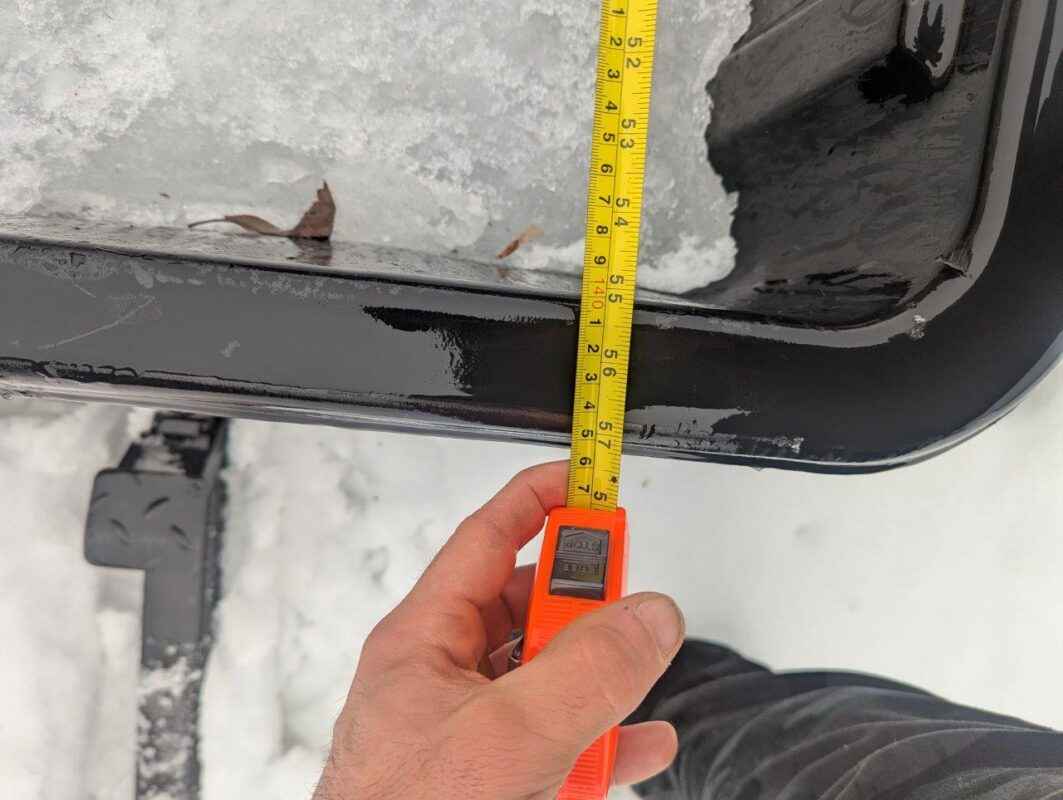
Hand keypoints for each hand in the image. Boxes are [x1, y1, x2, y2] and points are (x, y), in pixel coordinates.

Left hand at [315, 461, 684, 799]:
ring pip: (553, 676)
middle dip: (586, 604)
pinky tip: (642, 742)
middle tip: (631, 608)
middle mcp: (448, 679)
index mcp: (426, 642)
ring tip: (636, 688)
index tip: (592, 477)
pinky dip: (606, 737)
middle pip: (532, 607)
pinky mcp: (500, 779)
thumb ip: (586, 672)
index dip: (541, 498)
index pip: (489, 539)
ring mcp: (474, 732)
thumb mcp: (506, 738)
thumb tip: (650, 614)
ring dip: (603, 680)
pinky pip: (563, 739)